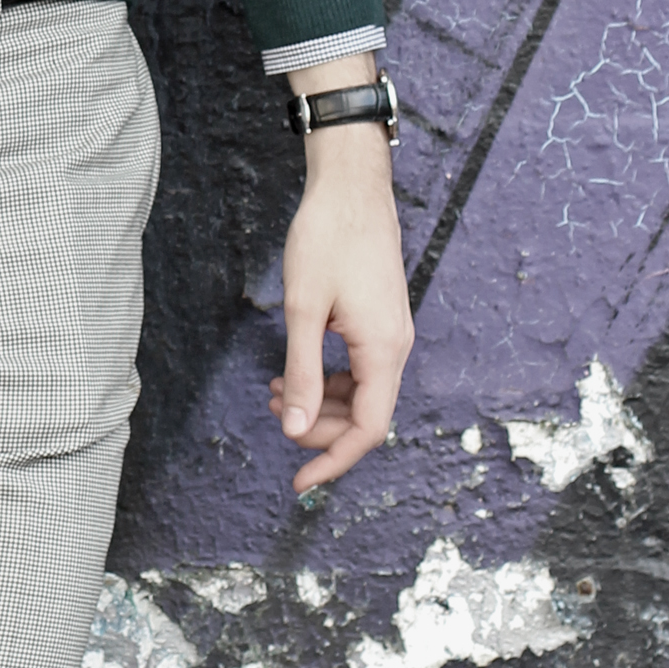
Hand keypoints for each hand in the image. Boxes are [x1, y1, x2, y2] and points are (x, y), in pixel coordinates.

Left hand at [269, 77, 412, 494]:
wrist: (351, 184)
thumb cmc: (328, 238)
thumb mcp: (304, 309)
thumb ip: (301, 373)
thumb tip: (293, 428)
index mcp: (384, 351)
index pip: (367, 430)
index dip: (332, 460)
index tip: (299, 482)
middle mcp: (396, 347)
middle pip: (364, 415)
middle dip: (317, 427)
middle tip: (272, 412)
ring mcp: (391, 331)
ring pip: (362, 391)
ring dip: (320, 400)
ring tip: (273, 390)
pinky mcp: (381, 317)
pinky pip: (361, 367)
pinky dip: (329, 377)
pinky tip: (294, 368)